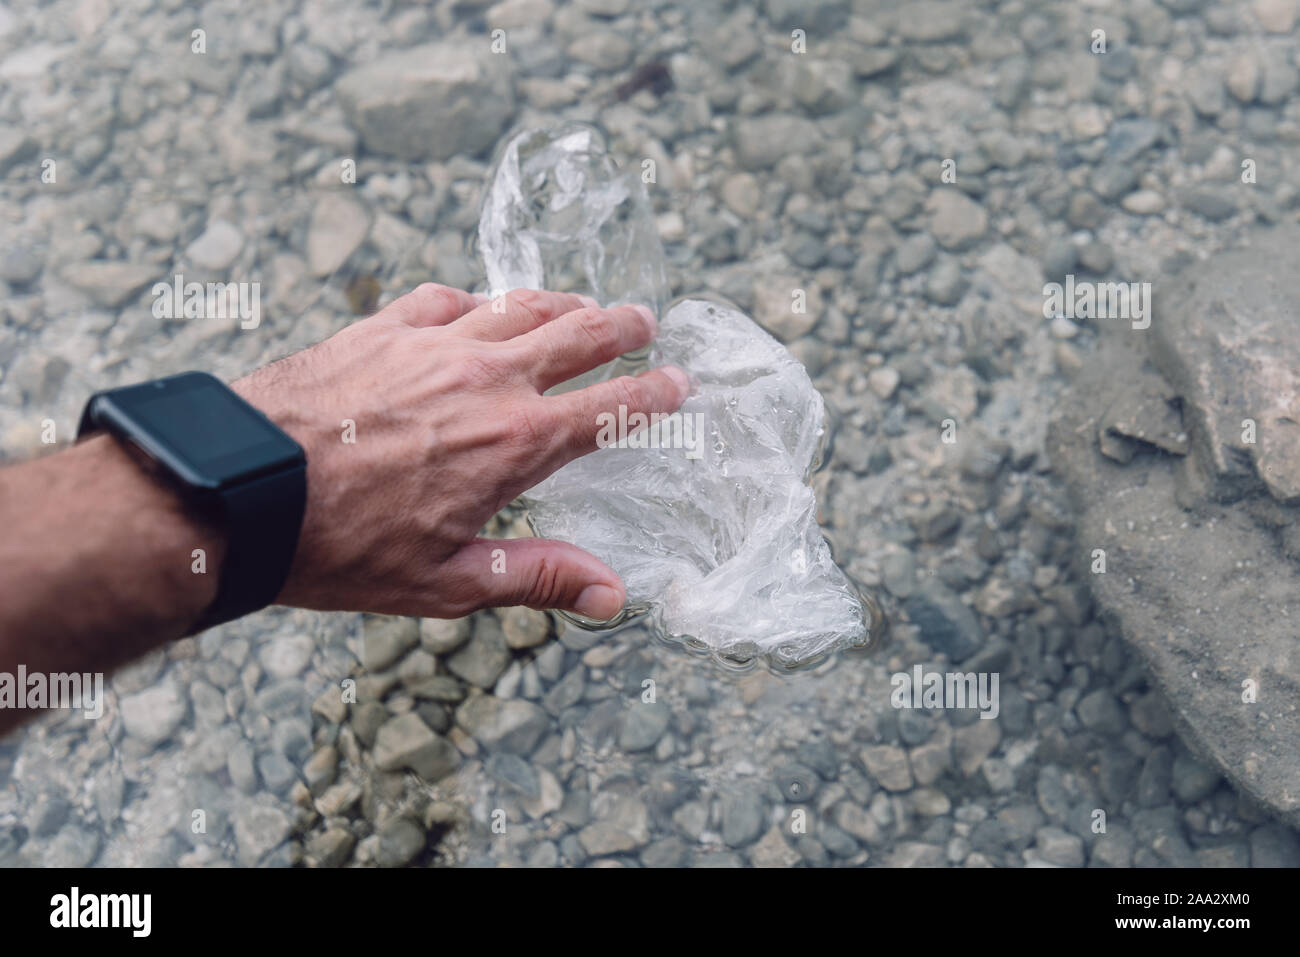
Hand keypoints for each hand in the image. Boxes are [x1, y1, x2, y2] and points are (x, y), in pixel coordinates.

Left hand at [232, 284, 687, 621]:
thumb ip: (538, 575)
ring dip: (561, 303)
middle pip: (578, 336)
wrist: (244, 489)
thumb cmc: (343, 545)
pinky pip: (446, 299)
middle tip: (644, 320)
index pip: (612, 408)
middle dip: (621, 327)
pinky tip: (480, 306)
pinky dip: (477, 301)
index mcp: (517, 442)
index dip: (655, 393)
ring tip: (581, 303)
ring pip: (520, 306)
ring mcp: (435, 344)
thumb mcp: (449, 579)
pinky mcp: (383, 327)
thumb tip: (613, 594)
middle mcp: (488, 379)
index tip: (680, 381)